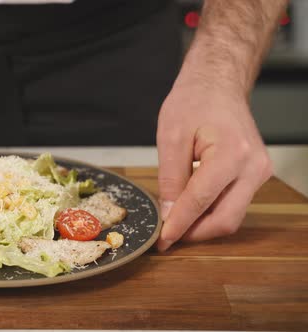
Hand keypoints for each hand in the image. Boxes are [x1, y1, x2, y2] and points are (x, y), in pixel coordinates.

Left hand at [155, 78, 272, 250]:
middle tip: (168, 236)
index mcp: (232, 154)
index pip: (201, 201)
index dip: (179, 224)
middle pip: (225, 219)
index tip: (162, 240)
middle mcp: (253, 167)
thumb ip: (170, 179)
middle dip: (195, 232)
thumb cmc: (195, 101)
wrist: (218, 84)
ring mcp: (259, 172)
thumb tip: (167, 213)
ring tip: (175, 220)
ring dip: (203, 224)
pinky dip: (211, 211)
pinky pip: (234, 203)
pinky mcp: (255, 175)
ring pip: (231, 215)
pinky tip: (190, 207)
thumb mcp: (171, 138)